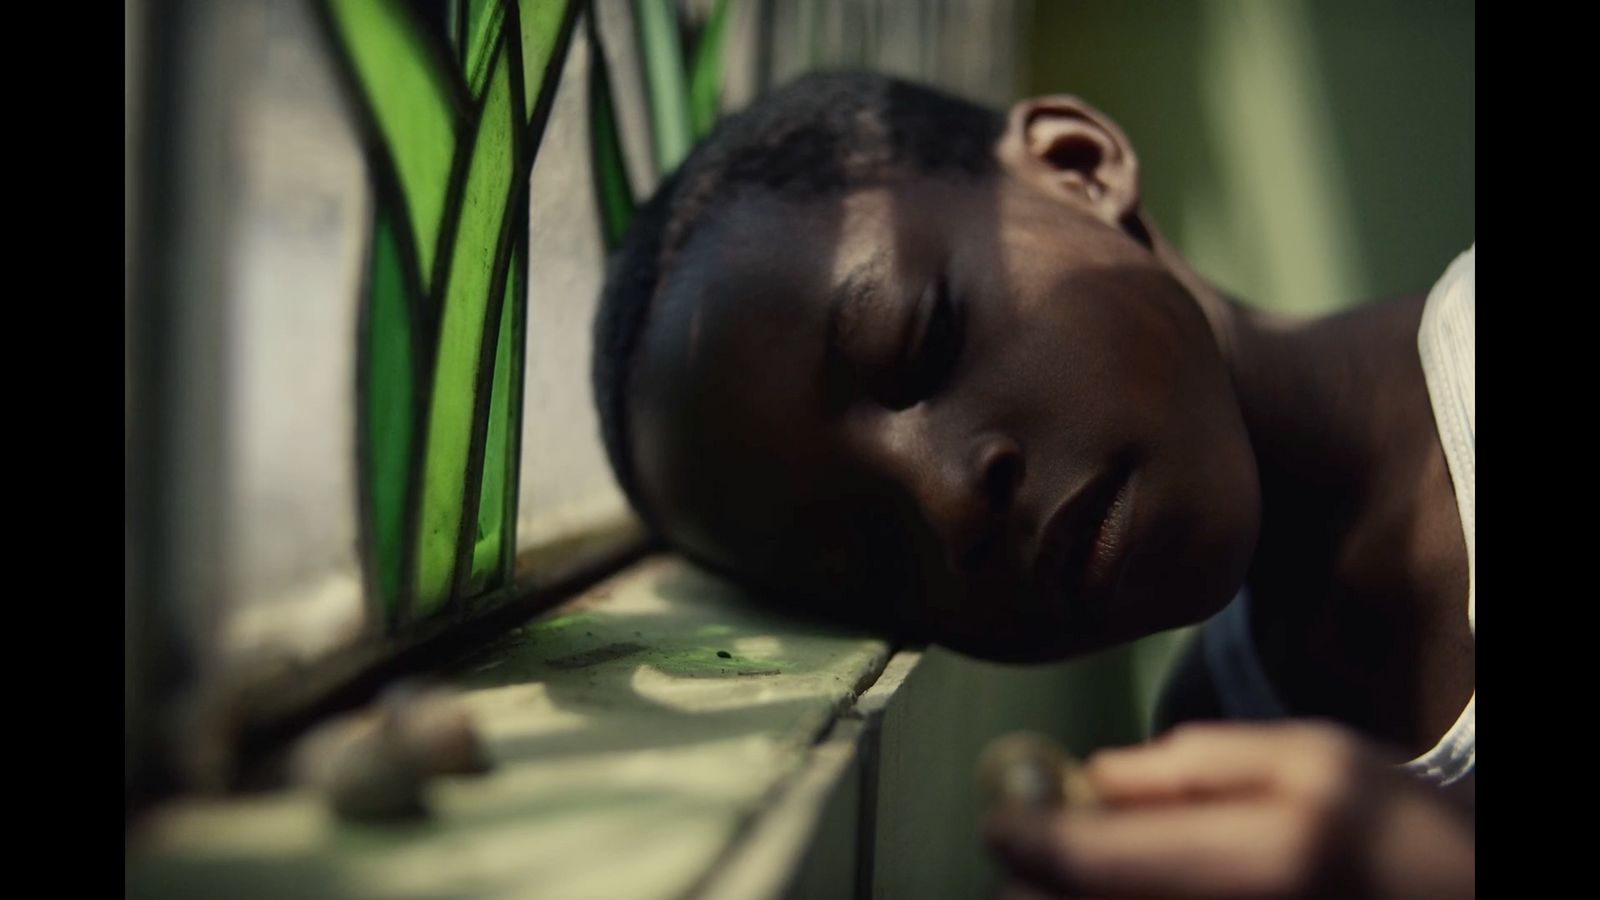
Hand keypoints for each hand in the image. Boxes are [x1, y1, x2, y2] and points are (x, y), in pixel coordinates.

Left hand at [982, 721, 1473, 898]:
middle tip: (1034, 852)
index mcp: (1258, 860)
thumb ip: (1199, 764)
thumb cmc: (1402, 837)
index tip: (1001, 817)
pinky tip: (1117, 899)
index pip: (1086, 862)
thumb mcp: (1318, 763)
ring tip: (1082, 878)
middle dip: (1031, 886)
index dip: (1022, 836)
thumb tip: (1096, 777)